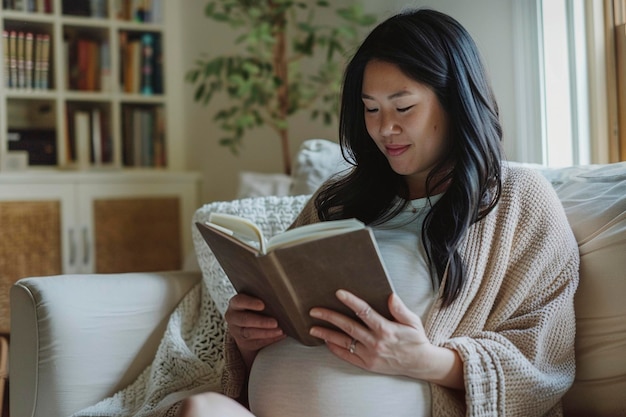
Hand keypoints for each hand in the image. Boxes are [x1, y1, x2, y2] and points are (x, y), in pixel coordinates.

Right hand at [224, 293, 284, 366]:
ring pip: (249, 333)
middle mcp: (233, 317)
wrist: (247, 325)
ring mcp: (236, 331)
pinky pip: (256, 343)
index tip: (262, 305)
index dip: (250, 303)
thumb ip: (262, 299)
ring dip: (266, 333)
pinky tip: (279, 336)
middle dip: (261, 322)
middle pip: (244, 320)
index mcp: (235, 303)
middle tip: (275, 322)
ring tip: (280, 331)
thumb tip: (279, 299)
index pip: (239, 301)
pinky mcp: (243, 343)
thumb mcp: (254, 302)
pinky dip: (269, 340)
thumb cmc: (255, 309)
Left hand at [309, 290, 463, 389]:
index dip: (351, 301)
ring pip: (344, 342)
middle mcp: (376, 342)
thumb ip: (400, 309)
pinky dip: (335, 349)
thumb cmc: (416, 339)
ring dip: (327, 334)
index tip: (338, 293)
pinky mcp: (367, 365)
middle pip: (348, 327)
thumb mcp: (413, 321)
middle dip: (330, 317)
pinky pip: (347, 356)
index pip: (365, 312)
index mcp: (387, 329)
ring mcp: (370, 355)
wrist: (420, 364)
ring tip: (312, 328)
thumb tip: (390, 296)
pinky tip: (326, 341)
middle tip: (314, 310)